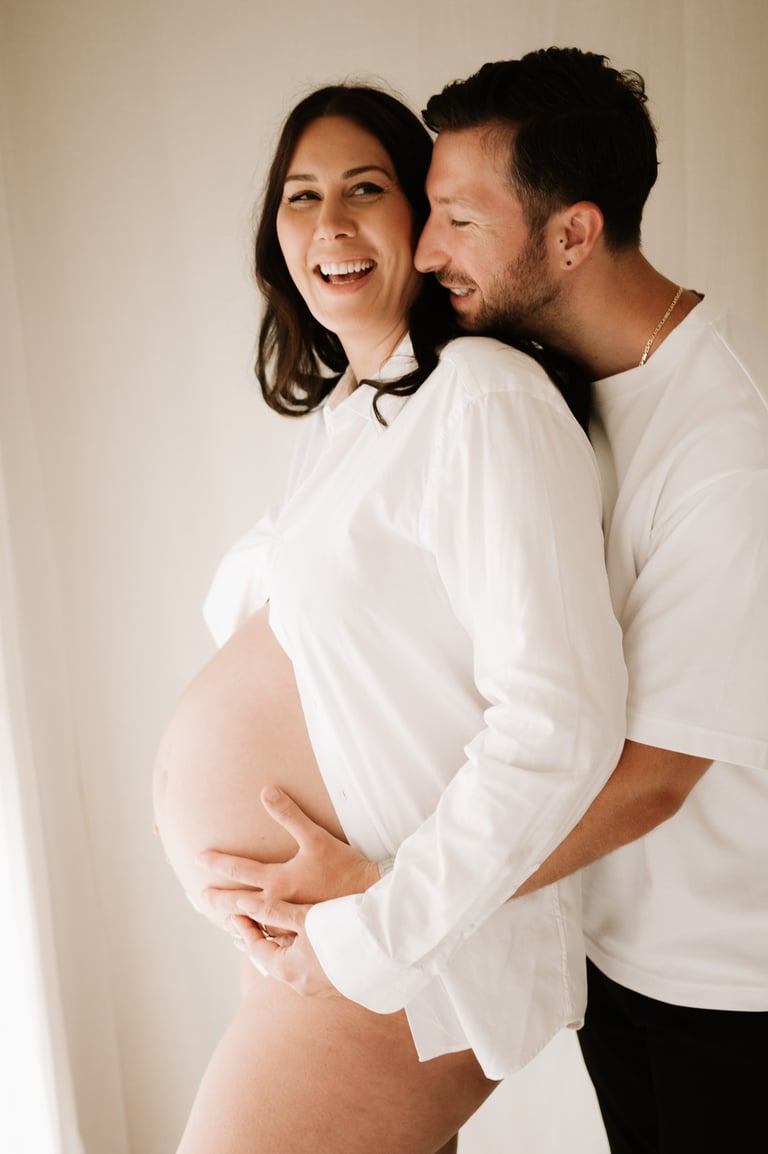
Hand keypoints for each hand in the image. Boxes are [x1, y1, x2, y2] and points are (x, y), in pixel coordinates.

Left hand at [198, 786, 379, 922]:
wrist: (370, 899)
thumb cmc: (344, 866)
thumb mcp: (315, 836)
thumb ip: (289, 814)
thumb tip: (266, 791)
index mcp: (278, 881)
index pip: (238, 870)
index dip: (217, 861)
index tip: (200, 857)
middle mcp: (278, 904)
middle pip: (238, 903)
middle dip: (217, 898)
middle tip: (201, 896)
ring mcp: (289, 923)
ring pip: (253, 924)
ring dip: (234, 920)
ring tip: (223, 919)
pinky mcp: (302, 934)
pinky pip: (273, 938)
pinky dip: (259, 936)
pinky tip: (257, 939)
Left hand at [229, 895, 338, 997]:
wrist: (388, 959)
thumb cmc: (346, 934)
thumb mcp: (306, 918)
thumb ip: (273, 911)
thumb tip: (243, 904)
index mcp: (287, 969)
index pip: (256, 948)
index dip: (244, 928)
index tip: (235, 913)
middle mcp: (299, 983)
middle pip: (269, 960)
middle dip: (255, 941)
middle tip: (241, 928)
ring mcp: (317, 987)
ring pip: (287, 965)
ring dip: (275, 949)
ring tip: (268, 936)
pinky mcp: (334, 983)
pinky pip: (304, 967)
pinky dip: (293, 954)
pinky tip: (300, 947)